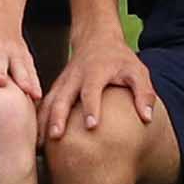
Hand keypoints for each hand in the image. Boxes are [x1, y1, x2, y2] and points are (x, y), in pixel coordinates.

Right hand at [41, 34, 156, 141]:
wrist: (97, 39)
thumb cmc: (120, 59)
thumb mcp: (137, 71)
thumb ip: (144, 93)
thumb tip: (147, 118)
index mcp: (95, 72)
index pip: (91, 91)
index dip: (91, 107)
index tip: (91, 126)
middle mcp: (75, 77)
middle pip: (63, 97)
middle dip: (58, 117)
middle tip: (56, 137)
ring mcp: (63, 81)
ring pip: (49, 101)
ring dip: (43, 121)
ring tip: (40, 144)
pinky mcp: (57, 87)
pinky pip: (44, 103)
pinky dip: (38, 119)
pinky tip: (36, 137)